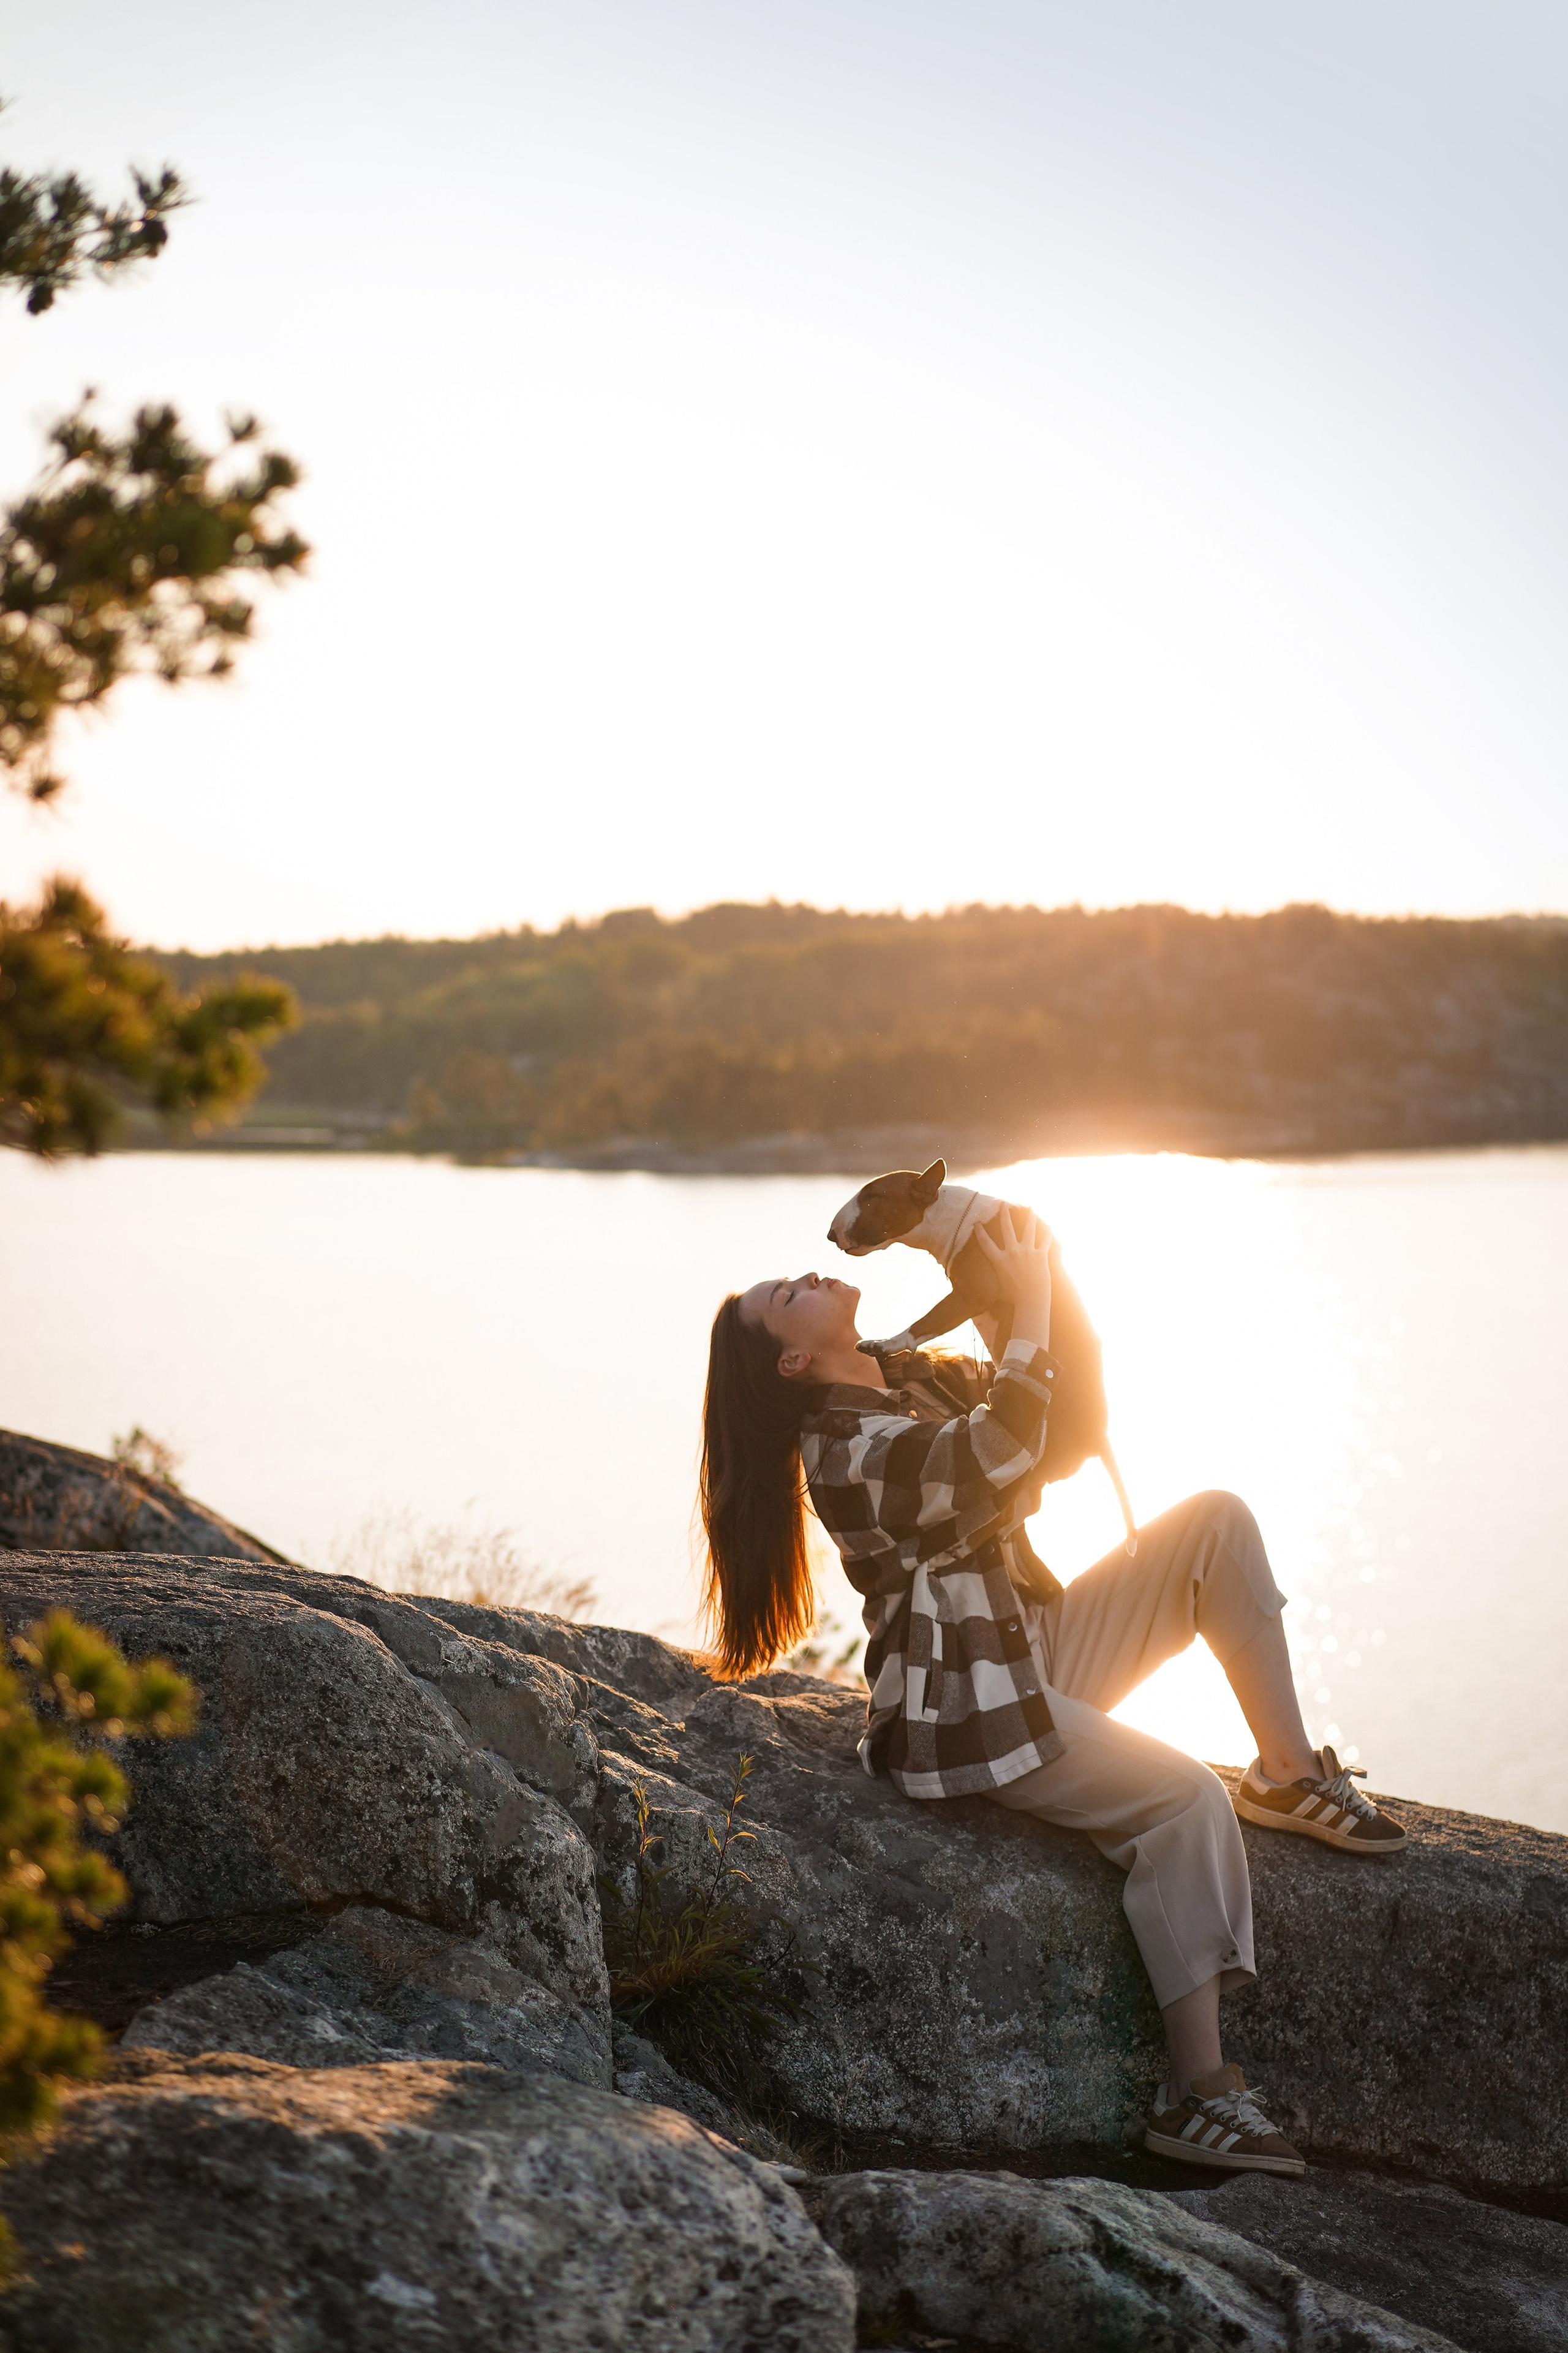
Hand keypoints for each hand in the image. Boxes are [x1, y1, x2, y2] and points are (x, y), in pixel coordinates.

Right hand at [974, 1204, 1053, 1344]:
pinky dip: (1048, 1234)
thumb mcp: (997, 1287)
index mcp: (999, 1260)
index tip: (977, 1222)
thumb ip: (991, 1279)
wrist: (1031, 1300)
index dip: (979, 1232)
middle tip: (1003, 1204)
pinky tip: (1050, 1227)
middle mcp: (1012, 1252)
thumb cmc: (1013, 1298)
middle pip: (1007, 1228)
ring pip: (1028, 1229)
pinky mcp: (1040, 1256)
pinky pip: (1045, 1241)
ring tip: (1030, 1208)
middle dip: (1004, 1214)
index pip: (985, 1242)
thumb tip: (979, 1285)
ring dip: (1029, 1217)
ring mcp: (1027, 1252)